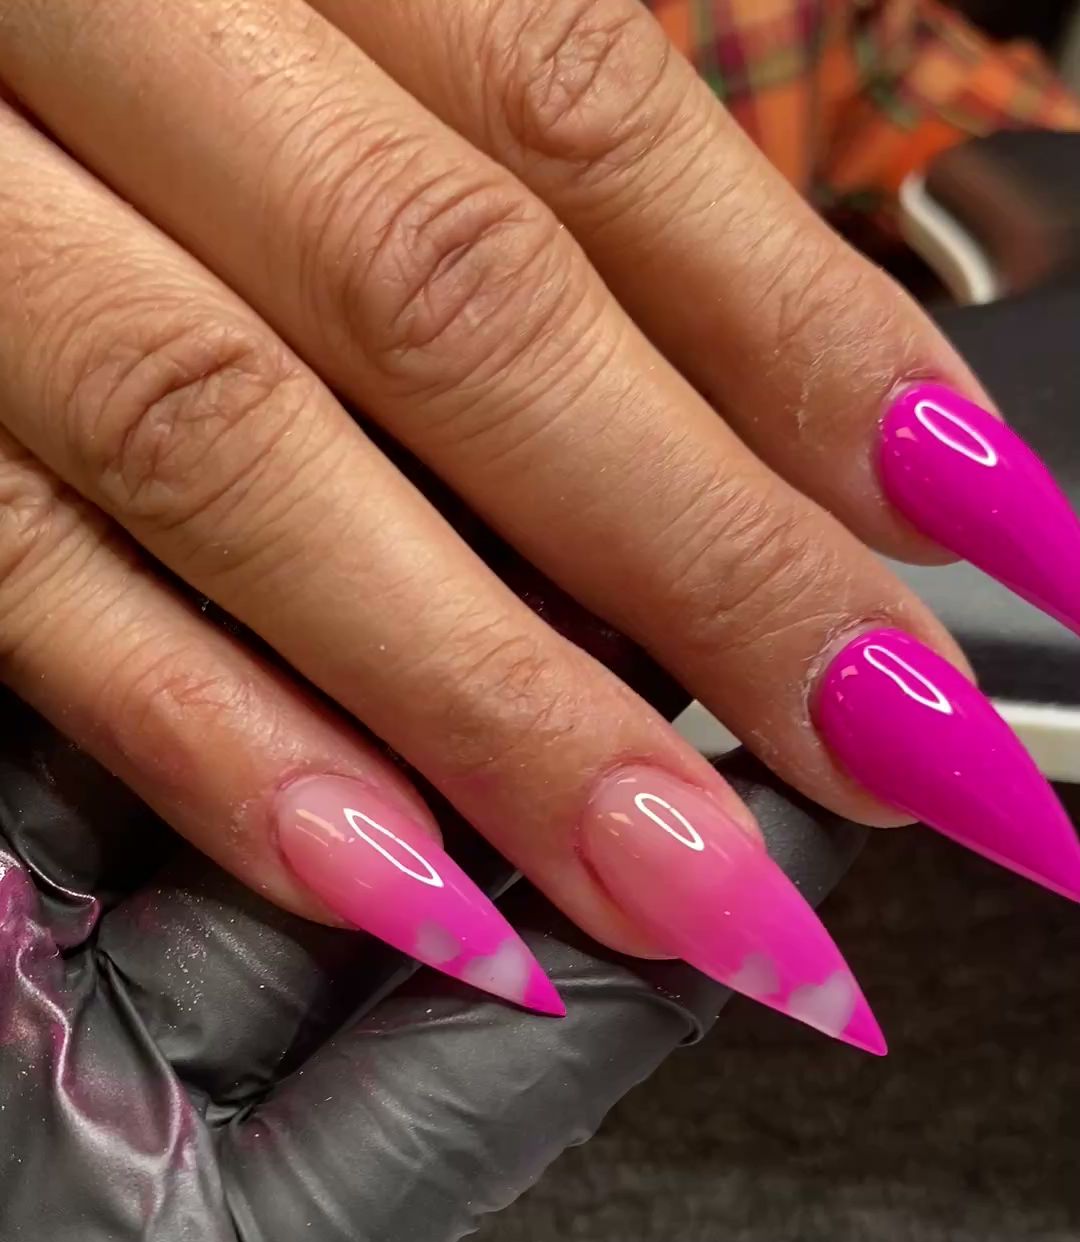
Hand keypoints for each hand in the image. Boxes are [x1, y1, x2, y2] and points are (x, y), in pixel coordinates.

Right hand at [0, 0, 1075, 1054]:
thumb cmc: (68, 34)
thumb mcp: (268, 14)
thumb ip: (458, 157)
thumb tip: (762, 386)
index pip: (579, 114)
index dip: (800, 327)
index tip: (976, 510)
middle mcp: (86, 11)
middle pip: (458, 304)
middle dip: (712, 552)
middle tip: (913, 748)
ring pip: (240, 445)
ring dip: (498, 695)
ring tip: (706, 884)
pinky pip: (14, 565)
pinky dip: (208, 728)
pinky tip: (400, 876)